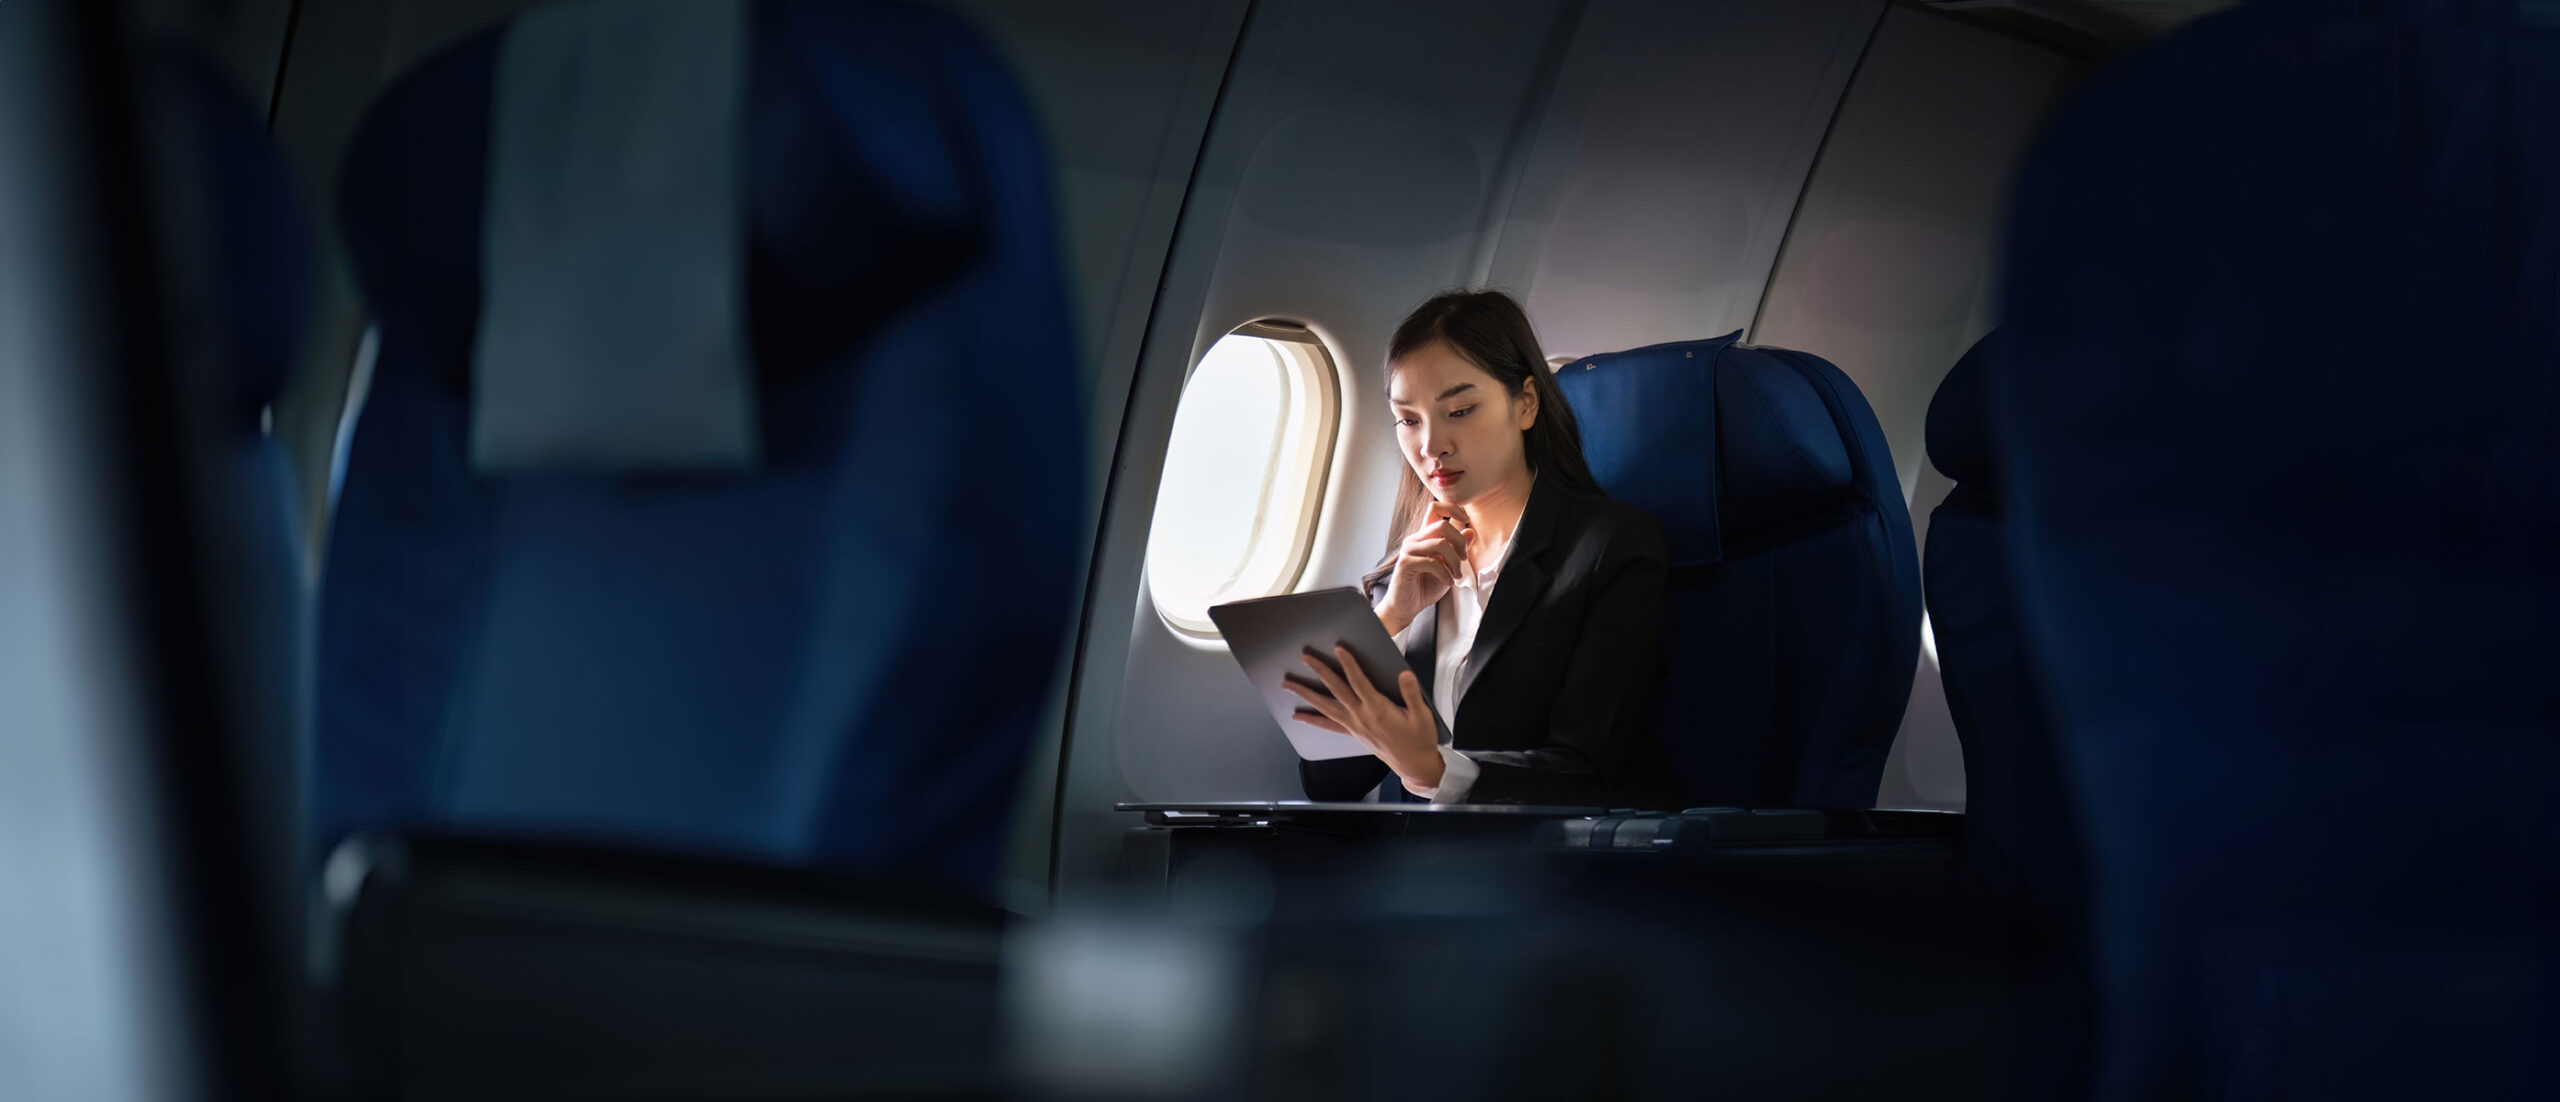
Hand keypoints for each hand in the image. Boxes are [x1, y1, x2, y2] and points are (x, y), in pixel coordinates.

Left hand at [1282, 645, 1443, 789]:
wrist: (1413, 765)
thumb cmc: (1418, 739)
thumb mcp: (1422, 715)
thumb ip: (1411, 693)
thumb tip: (1404, 675)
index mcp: (1378, 709)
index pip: (1359, 682)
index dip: (1349, 664)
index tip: (1339, 649)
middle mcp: (1361, 717)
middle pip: (1336, 690)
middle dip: (1320, 672)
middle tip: (1305, 658)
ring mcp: (1354, 725)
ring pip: (1325, 707)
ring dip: (1306, 694)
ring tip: (1289, 685)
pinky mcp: (1352, 733)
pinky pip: (1328, 726)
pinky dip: (1312, 720)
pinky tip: (1299, 716)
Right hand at [1377, 502, 1472, 636]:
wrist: (1407, 606)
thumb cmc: (1426, 585)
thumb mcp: (1449, 566)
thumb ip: (1458, 550)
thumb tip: (1470, 531)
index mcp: (1425, 536)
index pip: (1435, 508)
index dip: (1453, 508)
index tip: (1465, 521)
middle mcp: (1416, 539)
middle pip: (1442, 524)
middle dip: (1460, 542)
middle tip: (1464, 559)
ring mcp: (1409, 550)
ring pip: (1440, 543)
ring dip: (1455, 562)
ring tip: (1456, 575)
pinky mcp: (1406, 564)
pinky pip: (1432, 563)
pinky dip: (1445, 574)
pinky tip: (1448, 582)